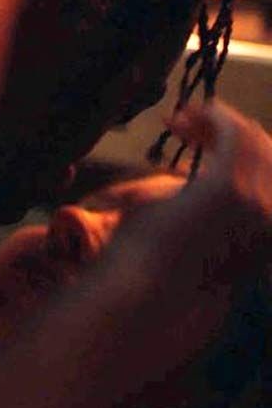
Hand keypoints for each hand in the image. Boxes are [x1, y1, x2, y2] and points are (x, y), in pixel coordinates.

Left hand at [63, 102, 271, 407]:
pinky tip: (179, 119)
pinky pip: (231, 133)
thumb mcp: (184, 230)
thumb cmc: (157, 266)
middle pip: (264, 148)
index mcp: (265, 222)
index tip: (195, 135)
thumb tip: (183, 190)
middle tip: (183, 121)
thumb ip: (197, 207)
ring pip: (249, 137)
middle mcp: (270, 212)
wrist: (147, 290)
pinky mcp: (227, 188)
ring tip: (177, 121)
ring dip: (213, 121)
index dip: (238, 145)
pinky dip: (209, 117)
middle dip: (227, 128)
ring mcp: (255, 201)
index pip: (268, 166)